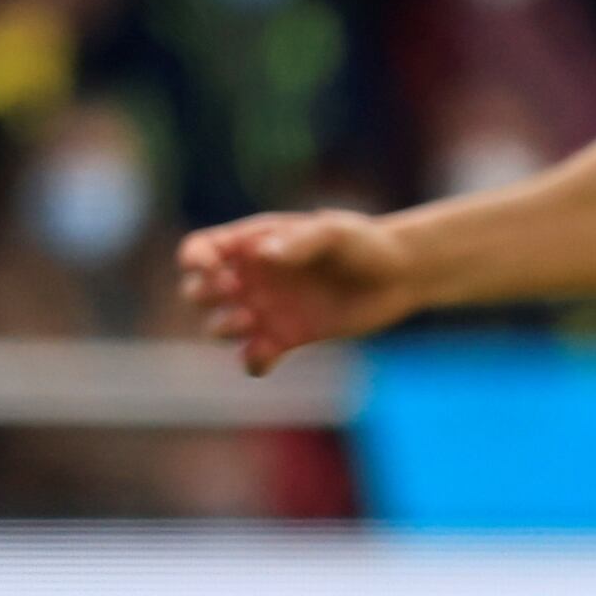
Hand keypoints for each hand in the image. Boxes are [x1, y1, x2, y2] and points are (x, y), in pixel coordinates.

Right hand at [177, 209, 421, 375]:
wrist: (400, 275)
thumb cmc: (365, 243)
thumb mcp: (334, 233)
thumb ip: (298, 242)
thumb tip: (261, 256)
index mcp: (253, 244)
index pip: (201, 249)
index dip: (195, 259)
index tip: (212, 268)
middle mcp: (253, 278)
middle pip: (197, 291)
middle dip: (204, 294)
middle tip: (238, 290)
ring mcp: (267, 310)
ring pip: (218, 328)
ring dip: (224, 327)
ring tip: (254, 318)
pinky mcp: (287, 339)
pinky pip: (253, 359)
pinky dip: (252, 362)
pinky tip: (268, 353)